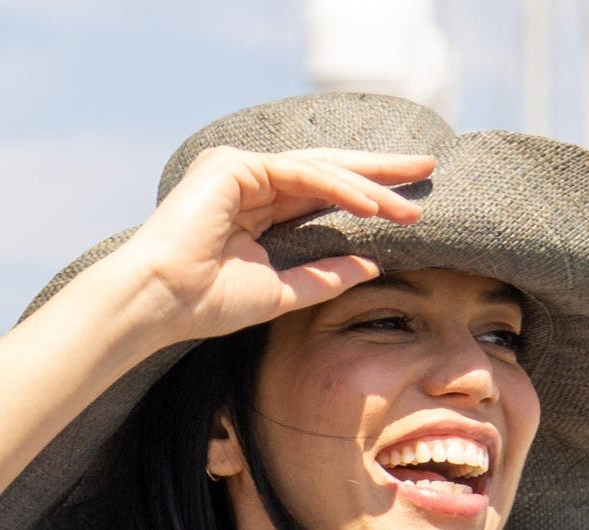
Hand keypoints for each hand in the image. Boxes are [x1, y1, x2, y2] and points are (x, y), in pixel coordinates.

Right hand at [121, 145, 434, 343]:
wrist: (162, 303)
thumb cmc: (208, 303)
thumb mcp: (282, 292)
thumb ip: (324, 276)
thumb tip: (371, 265)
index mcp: (257, 205)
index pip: (323, 192)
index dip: (368, 195)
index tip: (409, 206)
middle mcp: (250, 179)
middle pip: (327, 169)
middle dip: (378, 171)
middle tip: (425, 170)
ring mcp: (240, 168)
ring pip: (319, 169)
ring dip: (366, 185)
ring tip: (406, 201)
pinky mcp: (234, 166)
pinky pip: (300, 173)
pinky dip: (338, 188)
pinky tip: (370, 205)